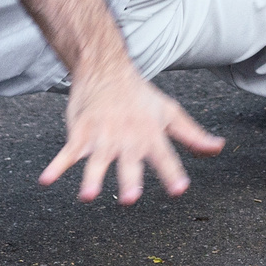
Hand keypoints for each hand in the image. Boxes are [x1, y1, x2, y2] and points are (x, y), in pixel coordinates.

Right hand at [39, 67, 223, 203]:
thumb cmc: (140, 96)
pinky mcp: (80, 131)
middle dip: (129, 178)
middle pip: (129, 161)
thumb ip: (193, 135)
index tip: (180, 189)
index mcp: (151, 134)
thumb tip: (218, 148)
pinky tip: (46, 180)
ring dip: (92, 177)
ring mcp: (102, 134)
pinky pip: (68, 151)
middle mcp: (127, 136)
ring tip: (88, 195)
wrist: (105, 67)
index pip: (165, 156)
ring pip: (96, 159)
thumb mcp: (170, 113)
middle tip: (130, 198)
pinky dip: (56, 166)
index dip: (173, 173)